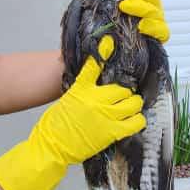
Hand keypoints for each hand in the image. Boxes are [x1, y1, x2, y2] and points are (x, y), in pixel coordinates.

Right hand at [37, 35, 144, 166]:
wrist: (51, 146)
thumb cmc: (54, 126)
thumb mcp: (67, 101)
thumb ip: (83, 92)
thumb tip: (96, 90)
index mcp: (81, 89)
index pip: (93, 66)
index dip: (103, 52)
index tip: (109, 42)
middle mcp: (96, 100)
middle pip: (122, 89)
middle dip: (125, 94)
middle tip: (123, 99)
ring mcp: (105, 115)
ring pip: (133, 104)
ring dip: (133, 105)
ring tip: (130, 109)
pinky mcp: (112, 132)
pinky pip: (135, 123)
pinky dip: (138, 120)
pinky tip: (134, 120)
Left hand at [98, 0, 169, 43]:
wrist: (115, 45)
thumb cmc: (117, 21)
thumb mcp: (109, 2)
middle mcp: (153, 6)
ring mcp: (157, 21)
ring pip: (154, 10)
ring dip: (138, 6)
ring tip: (123, 6)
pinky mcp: (158, 37)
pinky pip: (161, 31)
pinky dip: (152, 27)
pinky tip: (140, 26)